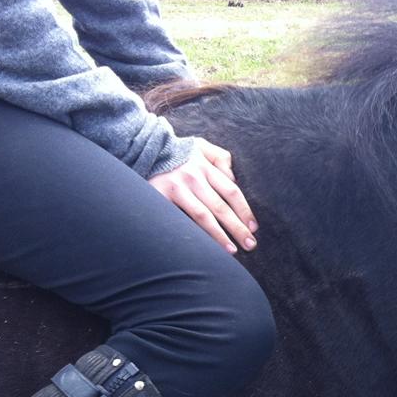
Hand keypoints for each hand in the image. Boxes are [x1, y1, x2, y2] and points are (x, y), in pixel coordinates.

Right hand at [149, 139, 257, 253]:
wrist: (142, 149)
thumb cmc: (178, 152)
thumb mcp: (201, 146)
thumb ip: (220, 158)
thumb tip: (233, 177)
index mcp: (205, 166)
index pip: (232, 192)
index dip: (244, 211)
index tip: (254, 228)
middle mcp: (193, 176)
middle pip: (221, 207)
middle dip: (237, 228)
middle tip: (250, 245)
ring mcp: (176, 187)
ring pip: (203, 216)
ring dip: (219, 235)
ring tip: (232, 251)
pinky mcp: (160, 196)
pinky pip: (180, 219)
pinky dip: (193, 233)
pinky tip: (203, 246)